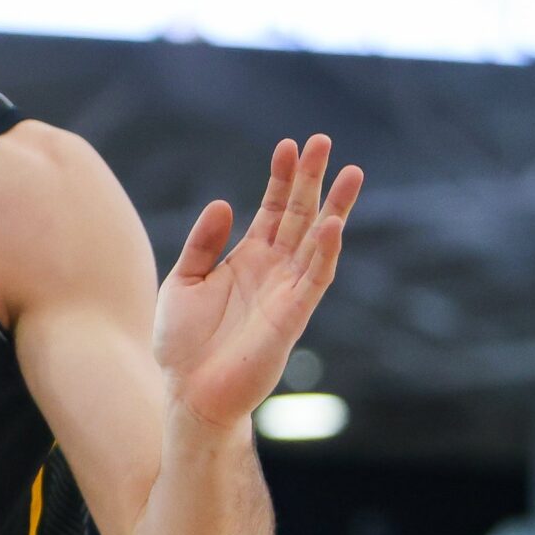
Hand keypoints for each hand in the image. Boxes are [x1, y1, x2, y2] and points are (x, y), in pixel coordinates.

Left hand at [155, 135, 362, 432]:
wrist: (188, 393)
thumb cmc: (182, 344)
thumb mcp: (182, 283)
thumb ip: (202, 244)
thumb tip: (225, 203)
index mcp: (249, 259)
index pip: (273, 209)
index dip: (282, 178)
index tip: (289, 145)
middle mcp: (274, 270)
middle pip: (301, 216)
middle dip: (313, 179)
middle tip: (324, 141)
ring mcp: (286, 292)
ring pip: (318, 242)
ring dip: (335, 208)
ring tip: (351, 172)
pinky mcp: (292, 317)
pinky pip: (315, 281)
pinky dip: (326, 253)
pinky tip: (333, 225)